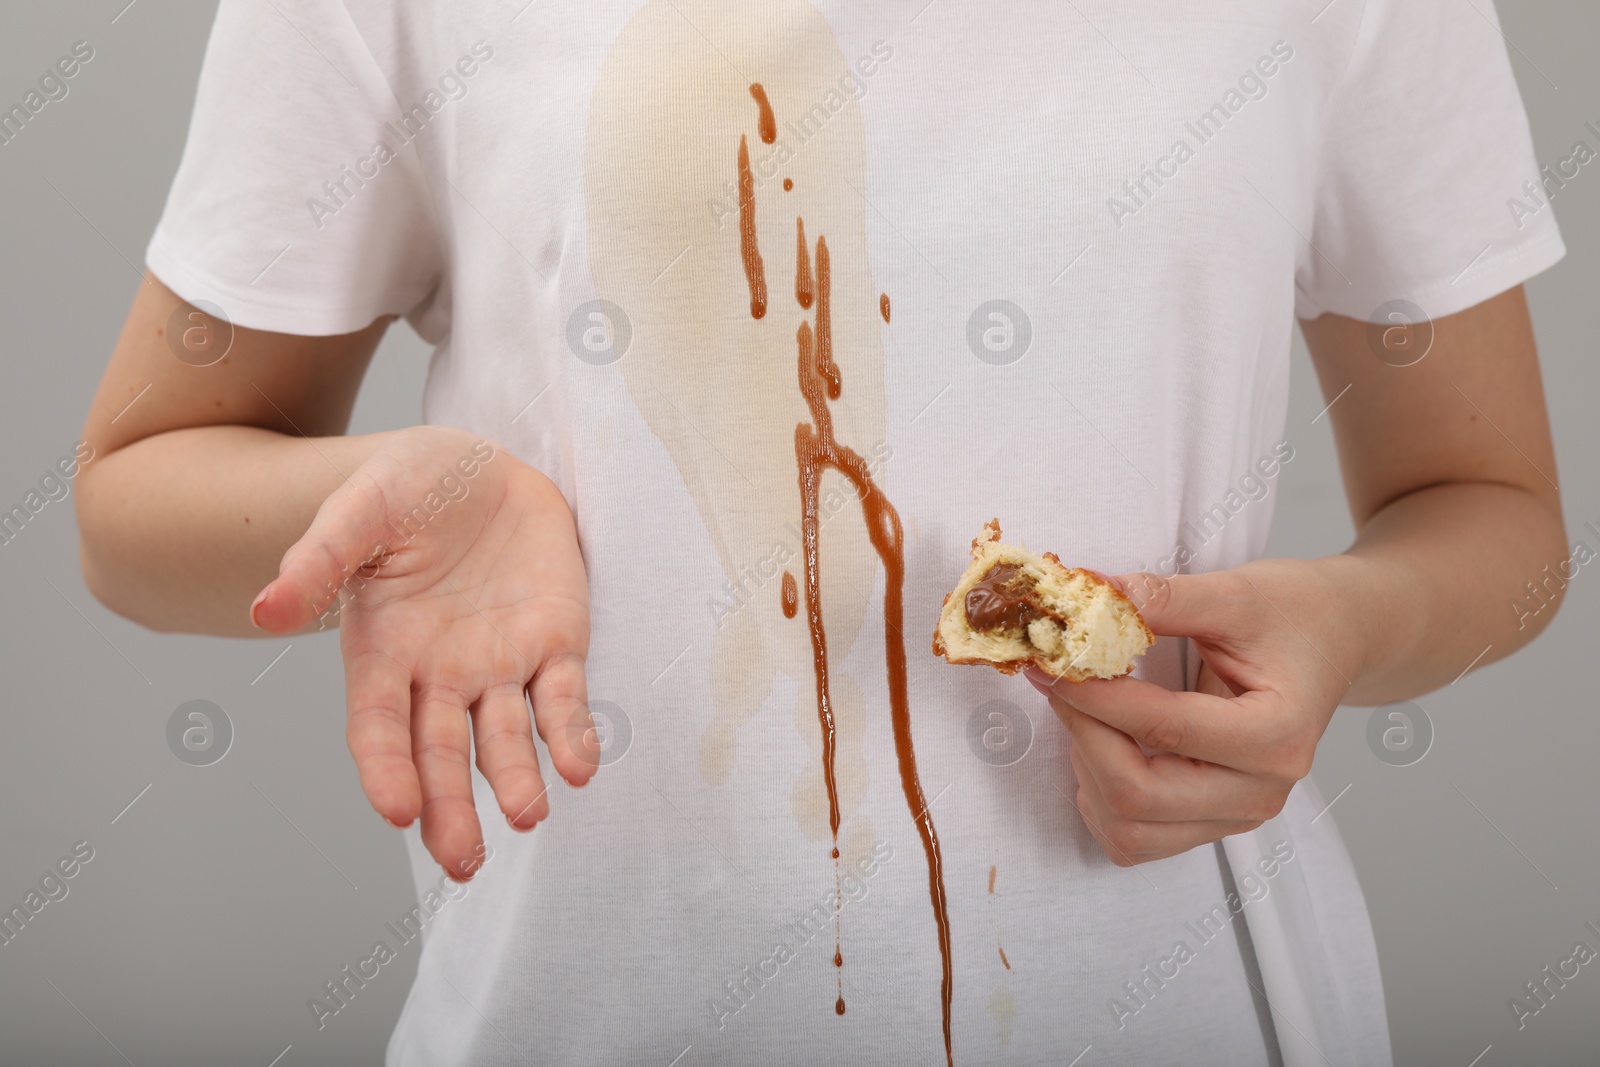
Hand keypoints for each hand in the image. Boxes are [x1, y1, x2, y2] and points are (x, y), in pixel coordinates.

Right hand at [250, 426, 595, 879]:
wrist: (481, 465)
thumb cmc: (407, 486)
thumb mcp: (361, 506)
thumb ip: (322, 557)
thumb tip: (263, 610)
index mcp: (382, 649)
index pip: (377, 725)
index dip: (385, 768)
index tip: (397, 811)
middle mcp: (440, 673)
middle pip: (441, 753)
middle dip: (449, 809)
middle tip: (463, 861)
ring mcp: (500, 664)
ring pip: (506, 739)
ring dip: (517, 780)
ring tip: (528, 815)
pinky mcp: (556, 644)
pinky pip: (565, 700)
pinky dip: (573, 735)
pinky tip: (581, 767)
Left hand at [1028, 558, 1367, 865]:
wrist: (1336, 638)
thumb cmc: (1295, 615)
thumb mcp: (1235, 593)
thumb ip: (1163, 598)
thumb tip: (1087, 596)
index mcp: (1277, 735)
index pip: (1160, 728)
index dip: (1092, 693)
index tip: (1050, 659)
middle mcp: (1261, 791)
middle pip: (1136, 794)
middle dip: (1082, 732)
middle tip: (1060, 678)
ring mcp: (1236, 816)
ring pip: (1128, 827)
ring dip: (1087, 769)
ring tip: (1091, 709)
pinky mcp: (1212, 824)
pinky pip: (1133, 839)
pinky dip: (1100, 799)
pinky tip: (1105, 744)